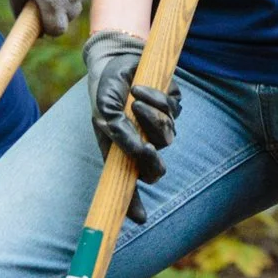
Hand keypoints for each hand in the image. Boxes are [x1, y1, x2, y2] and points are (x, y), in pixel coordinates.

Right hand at [87, 29, 178, 212]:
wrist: (118, 58)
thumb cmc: (106, 87)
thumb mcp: (105, 109)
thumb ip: (118, 130)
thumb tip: (136, 149)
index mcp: (120, 150)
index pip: (128, 183)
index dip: (133, 203)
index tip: (140, 219)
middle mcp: (141, 143)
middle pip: (155, 169)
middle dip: (152, 162)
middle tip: (147, 151)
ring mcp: (157, 126)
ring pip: (167, 137)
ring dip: (152, 119)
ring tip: (136, 101)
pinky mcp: (171, 108)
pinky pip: (173, 112)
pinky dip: (157, 100)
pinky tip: (141, 89)